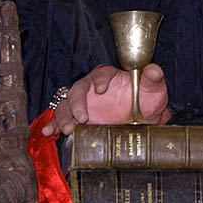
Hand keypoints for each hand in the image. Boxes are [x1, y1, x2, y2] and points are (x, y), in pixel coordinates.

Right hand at [40, 63, 170, 135]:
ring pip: (66, 106)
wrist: (143, 120)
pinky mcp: (77, 120)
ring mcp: (82, 105)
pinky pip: (60, 120)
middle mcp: (91, 89)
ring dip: (64, 117)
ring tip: (68, 129)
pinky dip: (52, 125)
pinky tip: (47, 132)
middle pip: (78, 90)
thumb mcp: (153, 89)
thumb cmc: (146, 99)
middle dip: (77, 103)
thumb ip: (153, 78)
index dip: (98, 80)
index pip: (100, 74)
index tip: (101, 90)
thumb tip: (154, 70)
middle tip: (82, 118)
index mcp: (108, 77)